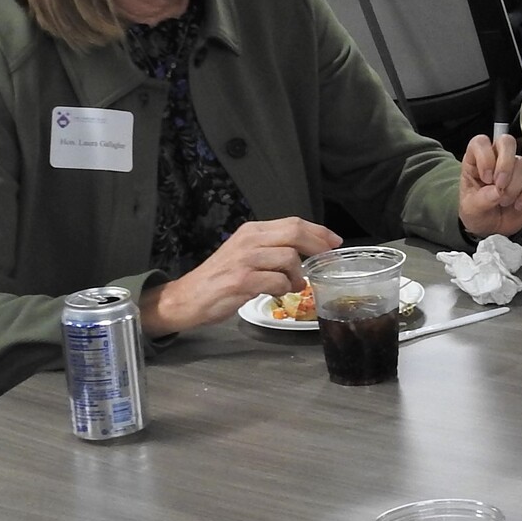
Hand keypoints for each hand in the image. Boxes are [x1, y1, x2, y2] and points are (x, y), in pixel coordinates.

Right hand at [139, 217, 341, 334]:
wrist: (187, 297)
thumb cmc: (220, 278)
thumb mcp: (246, 254)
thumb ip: (273, 249)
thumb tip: (308, 252)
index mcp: (252, 231)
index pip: (293, 223)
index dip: (318, 231)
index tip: (334, 242)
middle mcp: (249, 240)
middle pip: (295, 234)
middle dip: (317, 246)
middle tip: (326, 259)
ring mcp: (245, 260)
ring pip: (289, 259)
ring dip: (297, 276)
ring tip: (290, 285)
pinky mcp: (242, 280)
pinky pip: (277, 282)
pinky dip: (282, 289)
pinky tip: (275, 293)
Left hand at [460, 132, 521, 237]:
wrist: (492, 228)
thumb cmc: (477, 212)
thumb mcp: (471, 209)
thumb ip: (481, 199)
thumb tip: (497, 192)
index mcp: (476, 160)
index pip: (481, 143)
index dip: (485, 157)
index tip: (486, 178)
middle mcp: (496, 159)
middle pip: (507, 142)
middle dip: (505, 164)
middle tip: (500, 185)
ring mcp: (515, 169)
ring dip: (514, 186)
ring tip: (504, 201)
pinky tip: (517, 204)